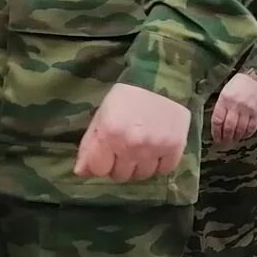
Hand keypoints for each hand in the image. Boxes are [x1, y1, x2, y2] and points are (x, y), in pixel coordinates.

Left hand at [74, 82, 189, 181]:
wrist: (160, 80)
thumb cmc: (125, 97)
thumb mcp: (100, 116)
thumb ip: (89, 146)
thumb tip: (80, 172)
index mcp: (109, 134)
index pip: (98, 170)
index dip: (100, 163)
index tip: (105, 154)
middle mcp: (131, 145)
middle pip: (120, 175)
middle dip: (119, 165)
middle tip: (124, 148)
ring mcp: (154, 148)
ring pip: (142, 176)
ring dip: (139, 166)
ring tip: (141, 148)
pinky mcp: (175, 147)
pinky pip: (163, 170)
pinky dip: (159, 164)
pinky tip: (156, 149)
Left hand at [210, 72, 256, 143]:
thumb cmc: (239, 84)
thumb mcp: (225, 91)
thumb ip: (221, 106)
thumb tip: (217, 124)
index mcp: (225, 99)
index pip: (217, 120)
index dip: (216, 132)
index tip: (216, 138)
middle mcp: (236, 105)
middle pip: (228, 127)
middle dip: (225, 137)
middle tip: (224, 142)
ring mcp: (248, 109)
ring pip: (239, 129)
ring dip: (235, 137)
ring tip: (233, 140)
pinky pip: (251, 128)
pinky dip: (246, 134)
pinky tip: (243, 135)